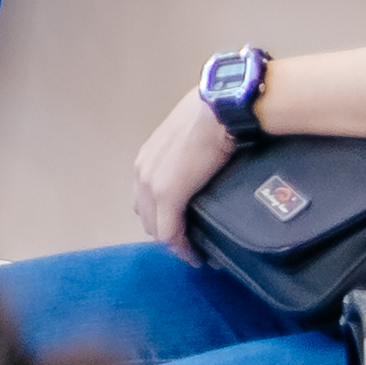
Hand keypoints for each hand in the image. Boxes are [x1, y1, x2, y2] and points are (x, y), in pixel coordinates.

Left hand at [131, 88, 237, 257]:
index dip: (162, 218)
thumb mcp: (192, 136)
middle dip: (166, 232)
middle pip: (147, 216)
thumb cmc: (215, 116)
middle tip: (190, 244)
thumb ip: (189, 153)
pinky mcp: (168, 194)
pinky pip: (169, 232)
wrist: (223, 109)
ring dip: (174, 242)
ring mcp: (152, 184)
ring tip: (194, 251)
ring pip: (156, 227)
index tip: (183, 230)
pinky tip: (195, 255)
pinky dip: (182, 247)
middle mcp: (142, 172)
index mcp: (148, 158)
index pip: (146, 198)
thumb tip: (209, 161)